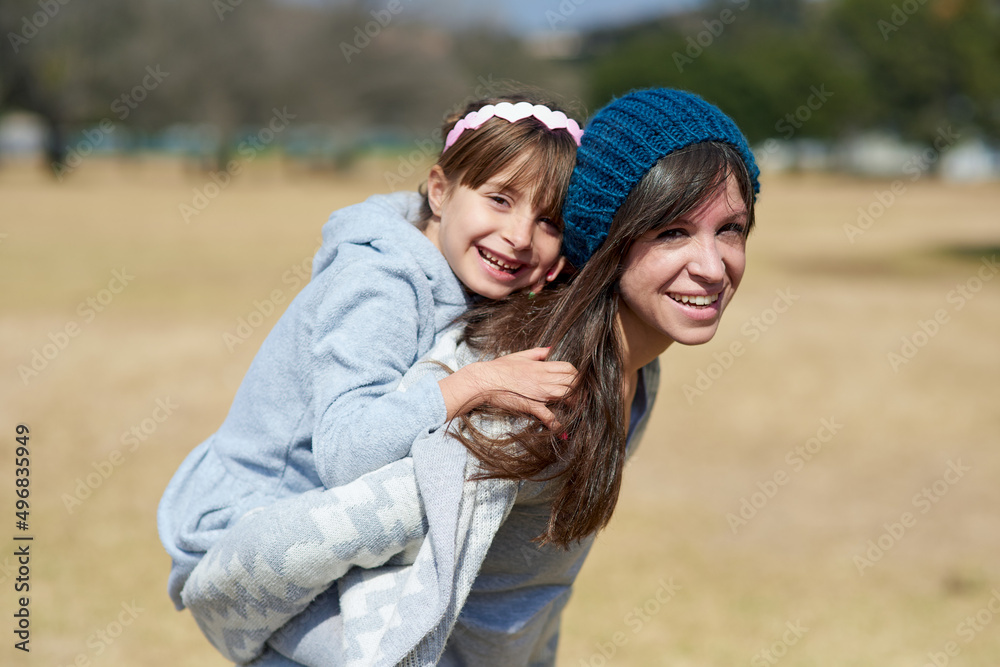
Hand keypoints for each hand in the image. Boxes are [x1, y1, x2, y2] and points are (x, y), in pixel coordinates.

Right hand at [439, 347, 576, 428]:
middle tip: (583, 397)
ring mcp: (539, 392)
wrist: (485, 380)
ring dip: (574, 403)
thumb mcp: (520, 355)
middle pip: (572, 381)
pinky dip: (556, 422)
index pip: (569, 368)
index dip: (578, 375)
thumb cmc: (499, 368)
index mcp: (542, 366)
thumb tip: (551, 349)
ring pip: (566, 395)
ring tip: (577, 409)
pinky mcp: (531, 405)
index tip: (580, 382)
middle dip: (580, 389)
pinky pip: (548, 414)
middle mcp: (544, 378)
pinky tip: (560, 428)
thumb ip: (538, 352)